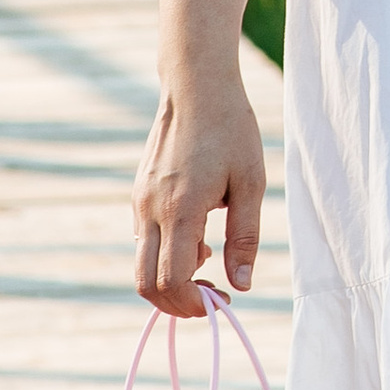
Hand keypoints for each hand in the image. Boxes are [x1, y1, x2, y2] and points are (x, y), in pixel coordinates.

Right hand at [132, 72, 263, 306]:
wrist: (196, 87)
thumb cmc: (231, 130)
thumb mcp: (251, 184)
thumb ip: (245, 238)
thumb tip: (241, 285)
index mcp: (180, 210)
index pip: (171, 281)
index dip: (193, 303)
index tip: (220, 299)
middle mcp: (150, 210)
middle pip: (145, 283)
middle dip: (176, 303)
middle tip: (210, 295)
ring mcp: (139, 202)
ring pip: (141, 263)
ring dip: (170, 276)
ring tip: (210, 253)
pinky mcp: (138, 194)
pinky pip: (143, 239)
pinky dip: (165, 253)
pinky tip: (198, 233)